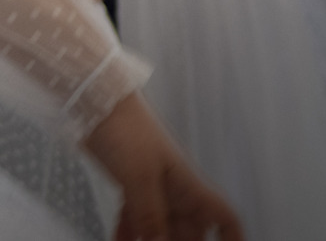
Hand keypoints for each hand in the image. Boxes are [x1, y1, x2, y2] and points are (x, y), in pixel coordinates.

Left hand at [83, 93, 241, 240]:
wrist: (94, 98)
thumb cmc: (124, 126)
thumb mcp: (139, 175)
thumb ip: (150, 214)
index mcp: (187, 186)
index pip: (222, 215)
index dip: (231, 239)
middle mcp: (174, 190)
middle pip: (189, 231)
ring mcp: (151, 187)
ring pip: (161, 227)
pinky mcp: (129, 183)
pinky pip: (134, 216)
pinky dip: (128, 232)